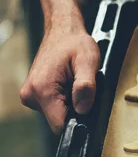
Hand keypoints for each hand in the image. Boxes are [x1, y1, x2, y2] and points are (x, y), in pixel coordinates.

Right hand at [20, 16, 99, 133]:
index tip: (85, 106)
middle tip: (80, 87)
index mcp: (43, 89)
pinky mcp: (34, 95)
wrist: (62, 31)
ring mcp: (30, 95)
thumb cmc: (75, 44)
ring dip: (69, 103)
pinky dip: (63, 99)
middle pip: (59, 120)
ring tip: (73, 82)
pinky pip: (53, 106)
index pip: (59, 125)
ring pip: (57, 114)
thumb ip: (86, 86)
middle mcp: (31, 95)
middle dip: (74, 109)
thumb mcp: (88, 61)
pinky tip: (67, 84)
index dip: (77, 121)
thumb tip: (83, 109)